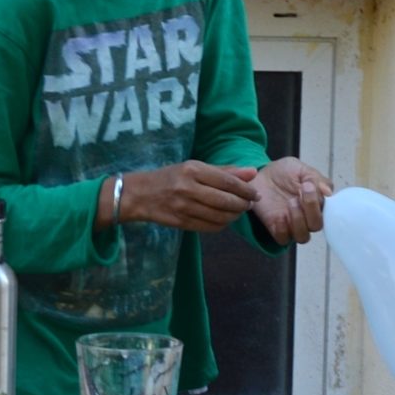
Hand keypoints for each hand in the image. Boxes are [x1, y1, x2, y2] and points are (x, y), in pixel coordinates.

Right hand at [121, 161, 257, 232]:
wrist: (139, 195)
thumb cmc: (170, 177)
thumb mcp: (194, 167)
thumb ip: (224, 170)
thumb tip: (252, 172)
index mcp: (192, 170)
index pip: (227, 181)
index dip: (246, 189)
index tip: (255, 194)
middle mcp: (188, 188)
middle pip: (226, 200)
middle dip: (243, 204)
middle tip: (249, 204)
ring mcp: (184, 207)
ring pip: (220, 216)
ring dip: (235, 216)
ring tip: (238, 211)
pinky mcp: (181, 223)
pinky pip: (210, 227)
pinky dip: (222, 225)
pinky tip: (225, 219)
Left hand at [251, 157, 333, 244]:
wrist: (263, 175)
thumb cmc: (286, 173)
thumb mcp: (302, 170)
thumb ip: (317, 179)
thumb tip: (328, 193)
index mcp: (318, 204)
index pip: (328, 212)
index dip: (320, 201)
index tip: (309, 185)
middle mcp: (308, 218)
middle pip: (317, 225)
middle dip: (311, 209)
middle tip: (300, 192)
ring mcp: (292, 225)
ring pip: (303, 237)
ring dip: (298, 220)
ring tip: (291, 202)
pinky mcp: (277, 229)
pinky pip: (283, 239)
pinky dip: (283, 229)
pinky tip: (279, 215)